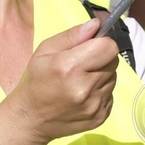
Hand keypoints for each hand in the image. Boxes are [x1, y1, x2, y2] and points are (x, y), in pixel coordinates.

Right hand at [7, 19, 120, 144]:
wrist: (30, 119)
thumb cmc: (36, 82)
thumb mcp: (45, 51)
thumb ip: (72, 35)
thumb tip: (96, 24)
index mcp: (70, 68)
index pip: (109, 47)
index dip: (102, 43)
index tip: (92, 46)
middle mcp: (85, 88)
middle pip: (113, 61)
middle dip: (101, 58)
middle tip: (82, 64)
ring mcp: (94, 106)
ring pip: (113, 78)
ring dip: (101, 75)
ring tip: (80, 81)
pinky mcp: (100, 117)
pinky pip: (110, 95)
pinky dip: (100, 92)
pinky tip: (83, 94)